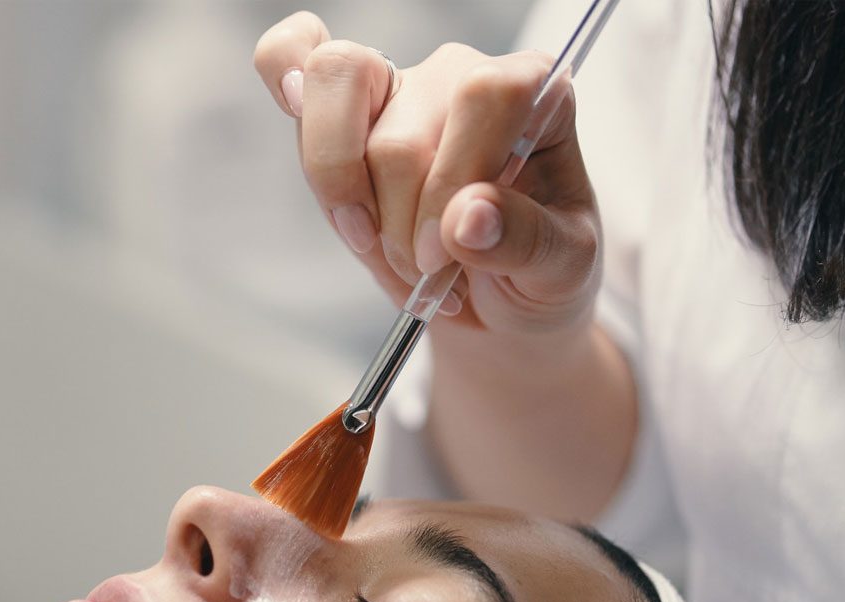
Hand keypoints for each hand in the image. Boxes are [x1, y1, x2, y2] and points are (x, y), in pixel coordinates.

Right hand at [254, 12, 601, 340]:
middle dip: (400, 228)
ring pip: (339, 102)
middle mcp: (464, 77)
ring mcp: (401, 89)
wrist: (503, 302)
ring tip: (383, 253)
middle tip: (426, 278)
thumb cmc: (540, 274)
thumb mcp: (561, 271)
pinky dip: (283, 79)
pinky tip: (301, 125)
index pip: (484, 98)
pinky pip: (293, 57)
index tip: (443, 257)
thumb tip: (465, 218)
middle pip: (401, 134)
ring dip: (347, 201)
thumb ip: (526, 241)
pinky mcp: (348, 113)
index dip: (451, 183)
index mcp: (535, 96)